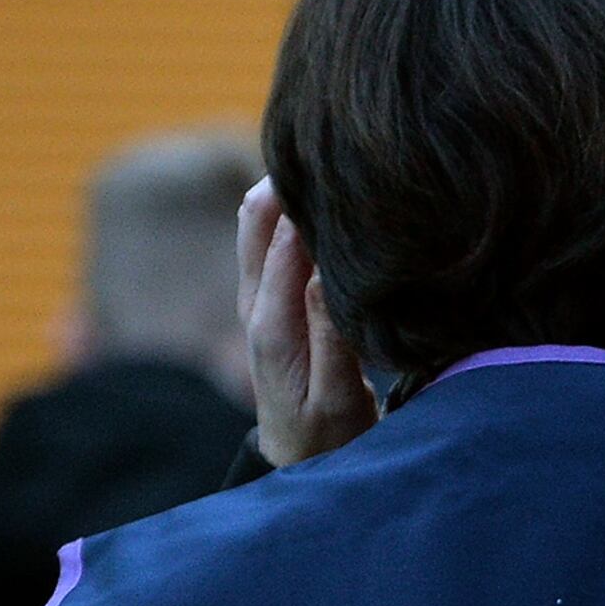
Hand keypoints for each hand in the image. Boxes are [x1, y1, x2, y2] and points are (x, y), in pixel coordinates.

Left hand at [236, 180, 377, 465]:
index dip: (313, 201)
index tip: (350, 168)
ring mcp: (255, 295)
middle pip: (258, 215)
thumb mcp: (337, 399)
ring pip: (257, 219)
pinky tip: (319, 199)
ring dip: (287, 191)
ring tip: (328, 160)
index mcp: (271, 322)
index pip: (286, 240)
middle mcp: (254, 301)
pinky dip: (290, 212)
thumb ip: (331, 337)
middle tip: (337, 146)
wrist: (297, 459)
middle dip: (291, 180)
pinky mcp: (266, 297)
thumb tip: (329, 275)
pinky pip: (269, 237)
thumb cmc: (327, 435)